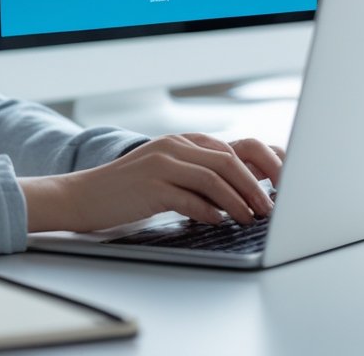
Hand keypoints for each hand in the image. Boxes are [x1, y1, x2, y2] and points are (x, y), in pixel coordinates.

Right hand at [19, 134, 283, 233]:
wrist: (83, 196)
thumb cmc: (127, 190)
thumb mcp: (165, 172)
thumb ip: (197, 175)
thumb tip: (243, 192)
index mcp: (180, 141)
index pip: (231, 148)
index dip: (260, 165)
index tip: (280, 184)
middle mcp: (172, 147)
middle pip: (227, 160)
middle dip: (255, 184)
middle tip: (270, 207)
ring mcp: (160, 165)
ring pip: (212, 178)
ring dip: (238, 200)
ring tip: (251, 217)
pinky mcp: (149, 187)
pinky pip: (188, 198)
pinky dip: (208, 211)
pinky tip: (218, 222)